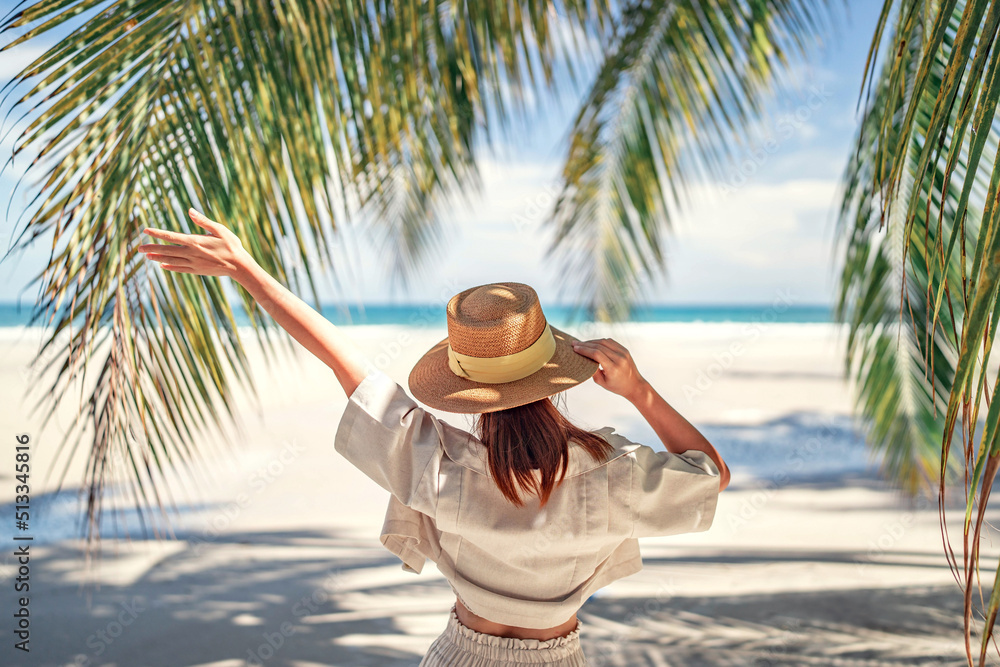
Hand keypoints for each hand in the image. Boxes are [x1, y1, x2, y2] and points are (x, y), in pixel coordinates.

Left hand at [138, 208, 253, 278]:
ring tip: (147, 257)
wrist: (239, 266)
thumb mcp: (220, 230)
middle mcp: (191, 254)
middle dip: (152, 248)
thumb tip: (190, 210)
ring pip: (171, 261)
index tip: (146, 231)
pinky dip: (170, 267)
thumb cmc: (231, 245)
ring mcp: (193, 264)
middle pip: (167, 250)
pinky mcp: (197, 271)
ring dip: (158, 258)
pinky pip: (180, 269)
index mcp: (195, 242)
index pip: (171, 237)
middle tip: (139, 249)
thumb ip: (203, 221)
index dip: (157, 233)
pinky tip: (163, 266)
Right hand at [571, 338, 647, 401]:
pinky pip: (610, 341)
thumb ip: (593, 370)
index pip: (596, 354)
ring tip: (581, 344)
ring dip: (591, 341)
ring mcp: (623, 352)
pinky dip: (599, 341)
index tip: (575, 348)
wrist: (635, 385)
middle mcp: (619, 359)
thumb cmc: (616, 386)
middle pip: (599, 346)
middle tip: (574, 344)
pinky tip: (592, 343)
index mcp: (613, 368)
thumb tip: (584, 358)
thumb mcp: (602, 382)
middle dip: (585, 344)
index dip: (584, 350)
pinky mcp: (624, 349)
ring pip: (604, 342)